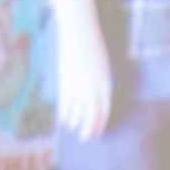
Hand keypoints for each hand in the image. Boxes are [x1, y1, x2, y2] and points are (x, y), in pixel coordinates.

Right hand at [53, 18, 113, 142]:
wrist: (79, 31)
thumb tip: (94, 94)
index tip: (97, 133)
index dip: (100, 124)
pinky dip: (65, 115)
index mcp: (105, 82)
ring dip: (76, 124)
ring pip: (78, 113)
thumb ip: (99, 80)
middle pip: (92, 116)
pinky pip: (65, 104)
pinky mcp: (66, 81)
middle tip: (86, 138)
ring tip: (73, 129)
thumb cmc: (92, 44)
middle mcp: (94, 87)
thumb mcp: (101, 64)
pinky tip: (64, 120)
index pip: (105, 110)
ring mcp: (79, 85)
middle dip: (89, 130)